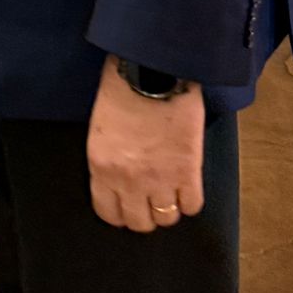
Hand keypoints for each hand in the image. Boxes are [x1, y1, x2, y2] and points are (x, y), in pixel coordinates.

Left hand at [86, 57, 205, 232]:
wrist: (152, 70)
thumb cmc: (123, 87)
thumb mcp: (102, 125)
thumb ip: (109, 155)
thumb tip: (120, 172)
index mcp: (101, 166)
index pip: (108, 212)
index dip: (120, 213)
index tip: (127, 206)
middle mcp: (127, 179)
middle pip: (139, 222)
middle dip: (145, 215)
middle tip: (151, 201)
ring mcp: (159, 179)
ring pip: (166, 219)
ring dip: (169, 209)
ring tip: (171, 193)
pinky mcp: (187, 171)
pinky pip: (192, 205)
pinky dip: (190, 200)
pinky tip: (188, 185)